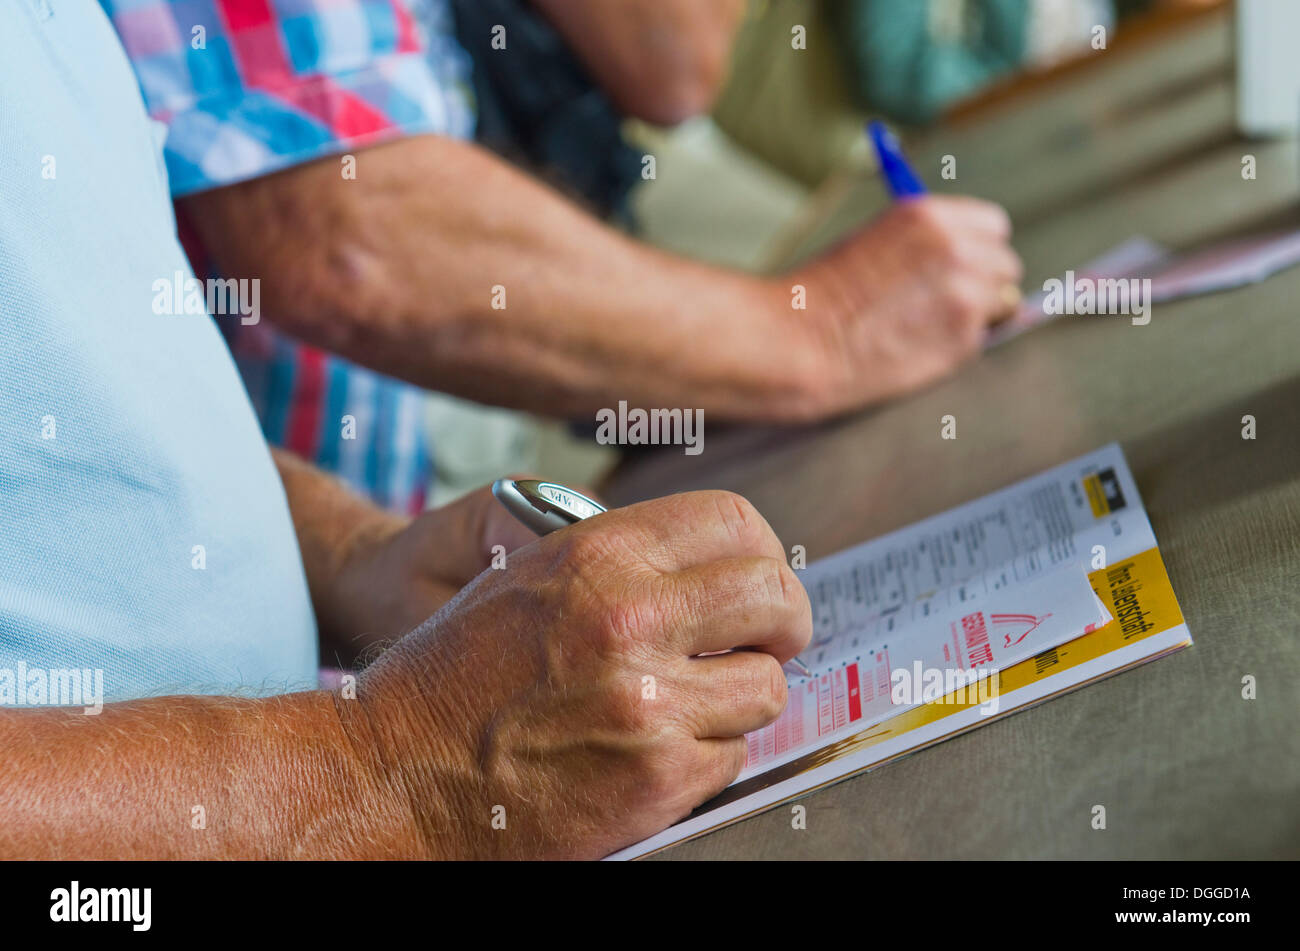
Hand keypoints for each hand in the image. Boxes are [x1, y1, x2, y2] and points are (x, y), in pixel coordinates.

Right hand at [347, 490, 812, 858]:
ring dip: (738, 699)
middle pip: (774, 597)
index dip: (760, 554)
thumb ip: (623, 562)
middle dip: (784, 622)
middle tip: (765, 642)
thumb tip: (716, 565)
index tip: (756, 584)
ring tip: (688, 706)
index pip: (736, 523)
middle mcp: (630, 618)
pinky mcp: (656, 779)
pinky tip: (650, 752)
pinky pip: (732, 756)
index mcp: (598, 554)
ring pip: (765, 687)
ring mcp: (649, 703)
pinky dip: (704, 757)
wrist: (394, 774)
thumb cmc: (454, 676)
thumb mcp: (526, 577)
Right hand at [794, 195, 1023, 412]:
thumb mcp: (875, 242)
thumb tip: (972, 260)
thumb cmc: (823, 295)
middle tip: (946, 301)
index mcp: (930, 217)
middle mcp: (957, 250)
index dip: (977, 247)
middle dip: (984, 282)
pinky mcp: (963, 341)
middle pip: (1006, 264)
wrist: (799, 343)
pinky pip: (980, 340)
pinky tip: (915, 346)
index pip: (993, 226)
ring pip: (1001, 303)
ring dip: (976, 315)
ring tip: (925, 325)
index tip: (961, 264)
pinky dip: (957, 345)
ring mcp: (965, 297)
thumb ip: (928, 244)